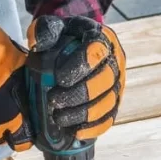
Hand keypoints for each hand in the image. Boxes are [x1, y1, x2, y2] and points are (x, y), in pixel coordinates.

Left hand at [26, 15, 125, 140]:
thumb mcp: (51, 27)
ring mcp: (118, 85)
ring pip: (108, 103)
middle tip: (54, 100)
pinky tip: (75, 132)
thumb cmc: (61, 38)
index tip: (59, 77)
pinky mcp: (114, 103)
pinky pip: (109, 118)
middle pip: (104, 81)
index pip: (97, 51)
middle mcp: (116, 61)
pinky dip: (93, 128)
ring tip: (59, 118)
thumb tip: (42, 44)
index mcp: (103, 38)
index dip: (80, 66)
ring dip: (83, 114)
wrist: (73, 49)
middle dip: (79, 94)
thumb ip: (45, 30)